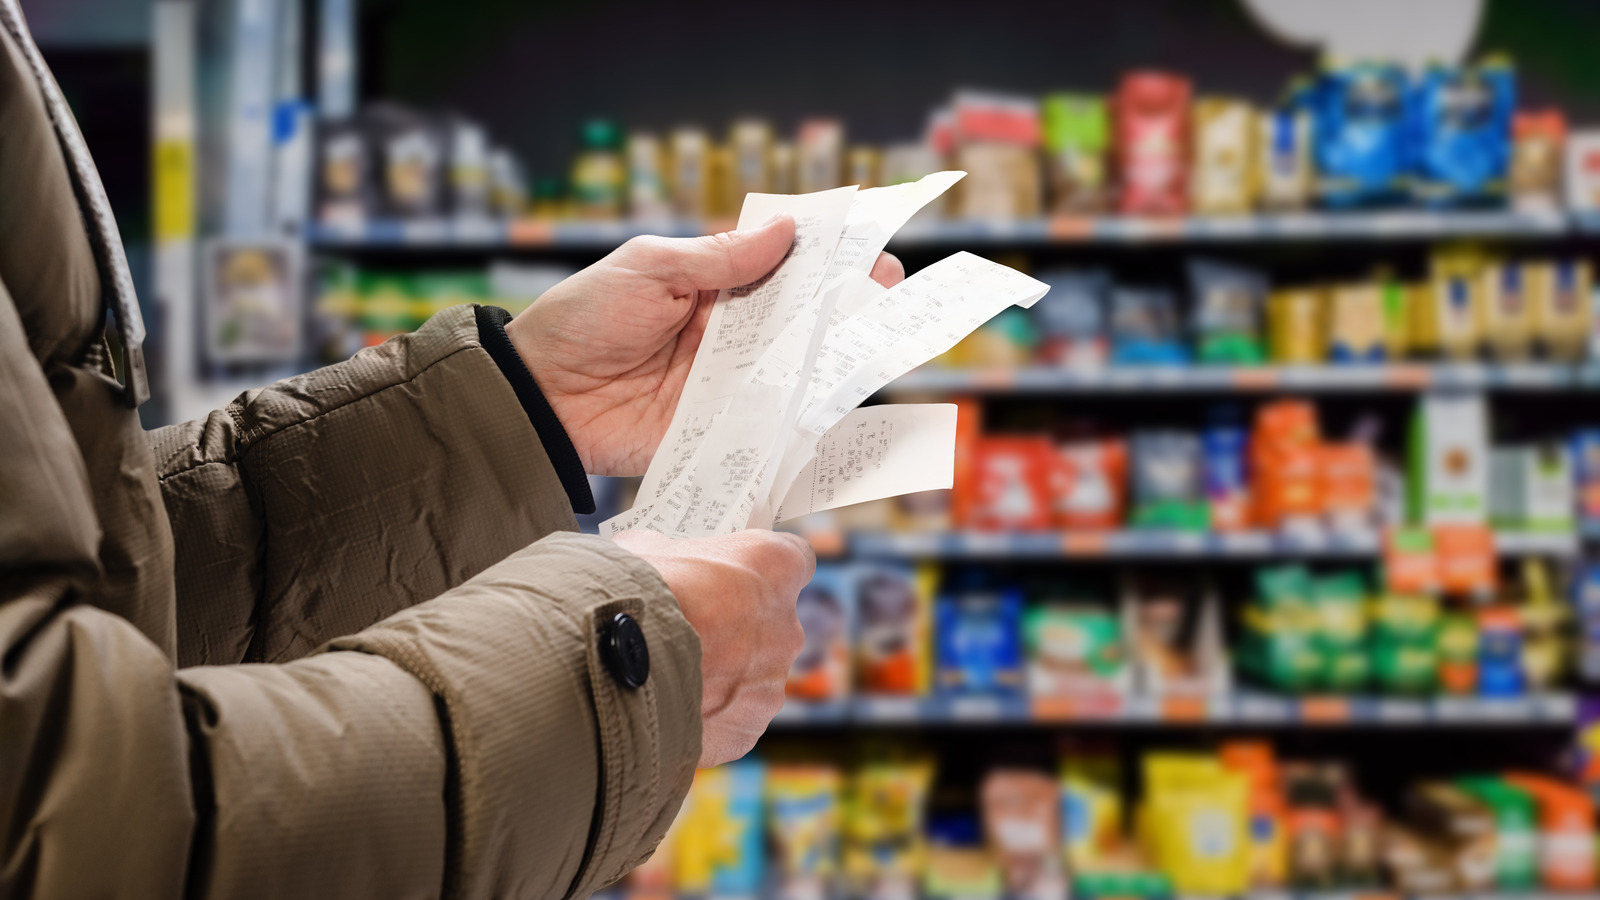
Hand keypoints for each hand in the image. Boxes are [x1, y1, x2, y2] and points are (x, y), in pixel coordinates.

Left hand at [505, 218, 905, 475]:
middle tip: (889, 293)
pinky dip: (806, 420)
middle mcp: (729, 334)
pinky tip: (842, 410)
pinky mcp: (720, 429)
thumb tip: (786, 230)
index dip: (828, 258)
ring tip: (881, 345)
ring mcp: (728, 383)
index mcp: (712, 285)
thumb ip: (718, 258)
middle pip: (802, 319)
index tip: (871, 250)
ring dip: (837, 360)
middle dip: (848, 306)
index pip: (782, 267)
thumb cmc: (582, 319)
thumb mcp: (648, 269)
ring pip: (797, 370)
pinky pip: (771, 424)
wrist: (539, 397)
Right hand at [610, 528, 814, 767]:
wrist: (610, 664)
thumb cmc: (635, 592)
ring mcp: (771, 683)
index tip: (739, 574)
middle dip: (737, 627)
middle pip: (772, 624)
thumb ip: (671, 554)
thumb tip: (656, 559)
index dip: (763, 569)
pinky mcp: (748, 729)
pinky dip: (706, 716)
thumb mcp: (647, 549)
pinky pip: (731, 719)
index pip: (794, 559)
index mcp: (774, 568)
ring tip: (670, 675)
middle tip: (692, 629)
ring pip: (752, 677)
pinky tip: (668, 708)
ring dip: (721, 675)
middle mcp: (786, 626)